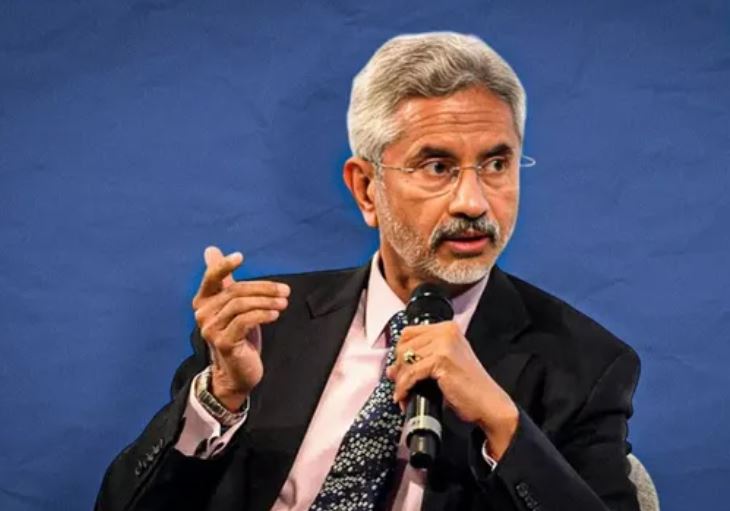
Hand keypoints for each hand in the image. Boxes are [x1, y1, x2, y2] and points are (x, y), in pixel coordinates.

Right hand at [192, 246, 289, 410]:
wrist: (237, 373)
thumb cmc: (238, 336)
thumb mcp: (234, 306)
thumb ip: (226, 281)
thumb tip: (211, 250)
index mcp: (203, 301)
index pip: (211, 278)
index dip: (224, 265)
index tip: (240, 257)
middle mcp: (203, 314)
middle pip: (235, 291)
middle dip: (264, 288)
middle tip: (285, 291)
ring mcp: (211, 329)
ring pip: (241, 305)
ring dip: (267, 302)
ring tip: (284, 304)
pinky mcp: (224, 342)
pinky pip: (245, 321)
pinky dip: (262, 315)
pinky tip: (275, 315)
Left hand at [386, 321, 517, 459]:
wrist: (489, 403)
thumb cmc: (469, 387)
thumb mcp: (442, 367)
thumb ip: (420, 362)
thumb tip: (392, 369)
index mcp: (447, 329)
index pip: (409, 333)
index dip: (400, 352)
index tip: (399, 370)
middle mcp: (446, 332)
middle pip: (404, 346)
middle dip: (399, 369)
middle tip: (401, 386)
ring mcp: (444, 344)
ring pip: (405, 360)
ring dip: (400, 381)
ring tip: (404, 395)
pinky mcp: (442, 360)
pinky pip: (411, 373)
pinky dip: (404, 387)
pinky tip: (405, 397)